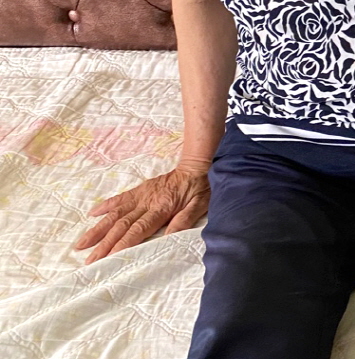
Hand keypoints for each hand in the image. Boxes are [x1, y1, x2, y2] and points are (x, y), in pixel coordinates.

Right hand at [74, 160, 210, 263]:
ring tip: (81, 244)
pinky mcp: (139, 190)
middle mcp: (146, 202)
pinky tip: (92, 214)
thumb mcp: (200, 205)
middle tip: (89, 261)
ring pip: (114, 214)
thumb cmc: (201, 188)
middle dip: (104, 244)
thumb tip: (169, 237)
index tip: (108, 258)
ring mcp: (140, 195)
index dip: (122, 244)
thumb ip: (185, 220)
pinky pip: (119, 198)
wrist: (197, 166)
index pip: (137, 230)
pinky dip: (105, 206)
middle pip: (121, 226)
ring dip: (97, 229)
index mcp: (160, 208)